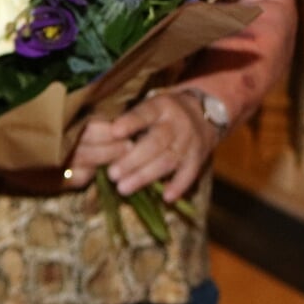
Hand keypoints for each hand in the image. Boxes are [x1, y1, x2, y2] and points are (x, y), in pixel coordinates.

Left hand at [66, 91, 218, 204]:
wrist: (205, 113)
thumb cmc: (164, 114)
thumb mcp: (151, 106)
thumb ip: (130, 120)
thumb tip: (98, 135)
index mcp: (161, 106)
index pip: (145, 113)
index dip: (130, 122)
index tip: (113, 132)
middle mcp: (177, 122)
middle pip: (155, 142)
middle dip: (132, 159)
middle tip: (112, 174)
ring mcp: (190, 140)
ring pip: (168, 160)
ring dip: (145, 176)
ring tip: (123, 188)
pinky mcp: (199, 157)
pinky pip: (190, 173)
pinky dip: (178, 186)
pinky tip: (166, 197)